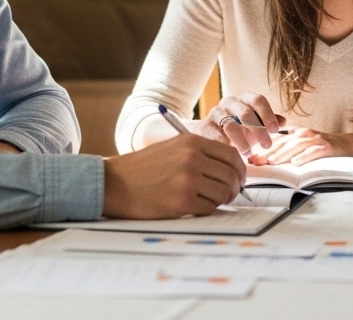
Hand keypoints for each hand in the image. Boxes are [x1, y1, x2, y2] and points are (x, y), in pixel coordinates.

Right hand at [102, 133, 247, 218]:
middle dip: (233, 188)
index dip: (239, 171)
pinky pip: (209, 208)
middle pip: (232, 176)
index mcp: (191, 142)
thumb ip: (200, 154)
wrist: (113, 183)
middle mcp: (192, 158)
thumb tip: (230, 169)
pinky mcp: (181, 201)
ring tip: (206, 201)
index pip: (232, 156)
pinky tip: (192, 207)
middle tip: (226, 195)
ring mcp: (188, 179)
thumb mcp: (173, 149)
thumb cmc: (142, 169)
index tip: (237, 180)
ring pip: (223, 193)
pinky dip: (205, 210)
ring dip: (219, 200)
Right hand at [201, 93, 286, 157]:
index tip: (275, 129)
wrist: (209, 135)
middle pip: (246, 112)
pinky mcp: (205, 127)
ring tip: (248, 154)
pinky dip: (226, 147)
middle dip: (259, 130)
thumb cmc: (237, 130)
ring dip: (243, 142)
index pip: (258, 100)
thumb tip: (283, 121)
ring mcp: (216, 113)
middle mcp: (229, 102)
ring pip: (231, 126)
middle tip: (267, 145)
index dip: (268, 114)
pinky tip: (231, 155)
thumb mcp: (254, 126)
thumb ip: (268, 123)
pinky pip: (217, 137)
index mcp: (244, 100)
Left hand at [250, 127, 351, 165]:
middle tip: (256, 161)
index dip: (262, 148)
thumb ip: (287, 147)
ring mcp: (316, 139)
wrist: (346, 145)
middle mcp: (304, 133)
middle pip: (283, 142)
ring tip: (272, 162)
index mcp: (296, 132)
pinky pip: (314, 151)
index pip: (276, 140)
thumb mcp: (302, 144)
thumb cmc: (320, 147)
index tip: (250, 158)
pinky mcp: (327, 147)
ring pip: (296, 146)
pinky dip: (305, 156)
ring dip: (283, 154)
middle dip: (268, 152)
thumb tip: (266, 158)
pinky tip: (296, 163)